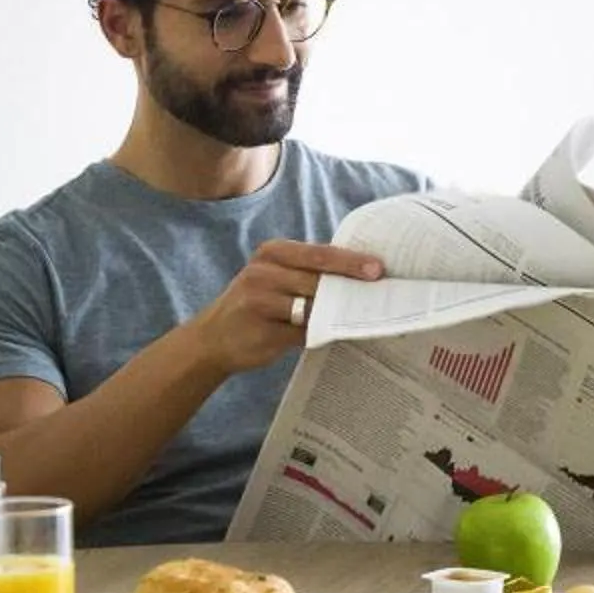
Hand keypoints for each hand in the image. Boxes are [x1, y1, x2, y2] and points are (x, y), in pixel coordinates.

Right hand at [184, 240, 382, 375]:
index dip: (351, 261)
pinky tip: (335, 334)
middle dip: (351, 287)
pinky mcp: (262, 330)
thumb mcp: (275, 278)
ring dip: (338, 313)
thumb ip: (308, 274)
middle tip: (381, 293)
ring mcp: (260, 301)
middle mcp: (264, 272)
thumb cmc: (255, 305)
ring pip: (312, 307)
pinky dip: (321, 333)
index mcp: (272, 252)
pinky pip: (302, 332)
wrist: (212, 339)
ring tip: (363, 316)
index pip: (320, 254)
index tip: (378, 268)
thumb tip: (358, 279)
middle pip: (319, 279)